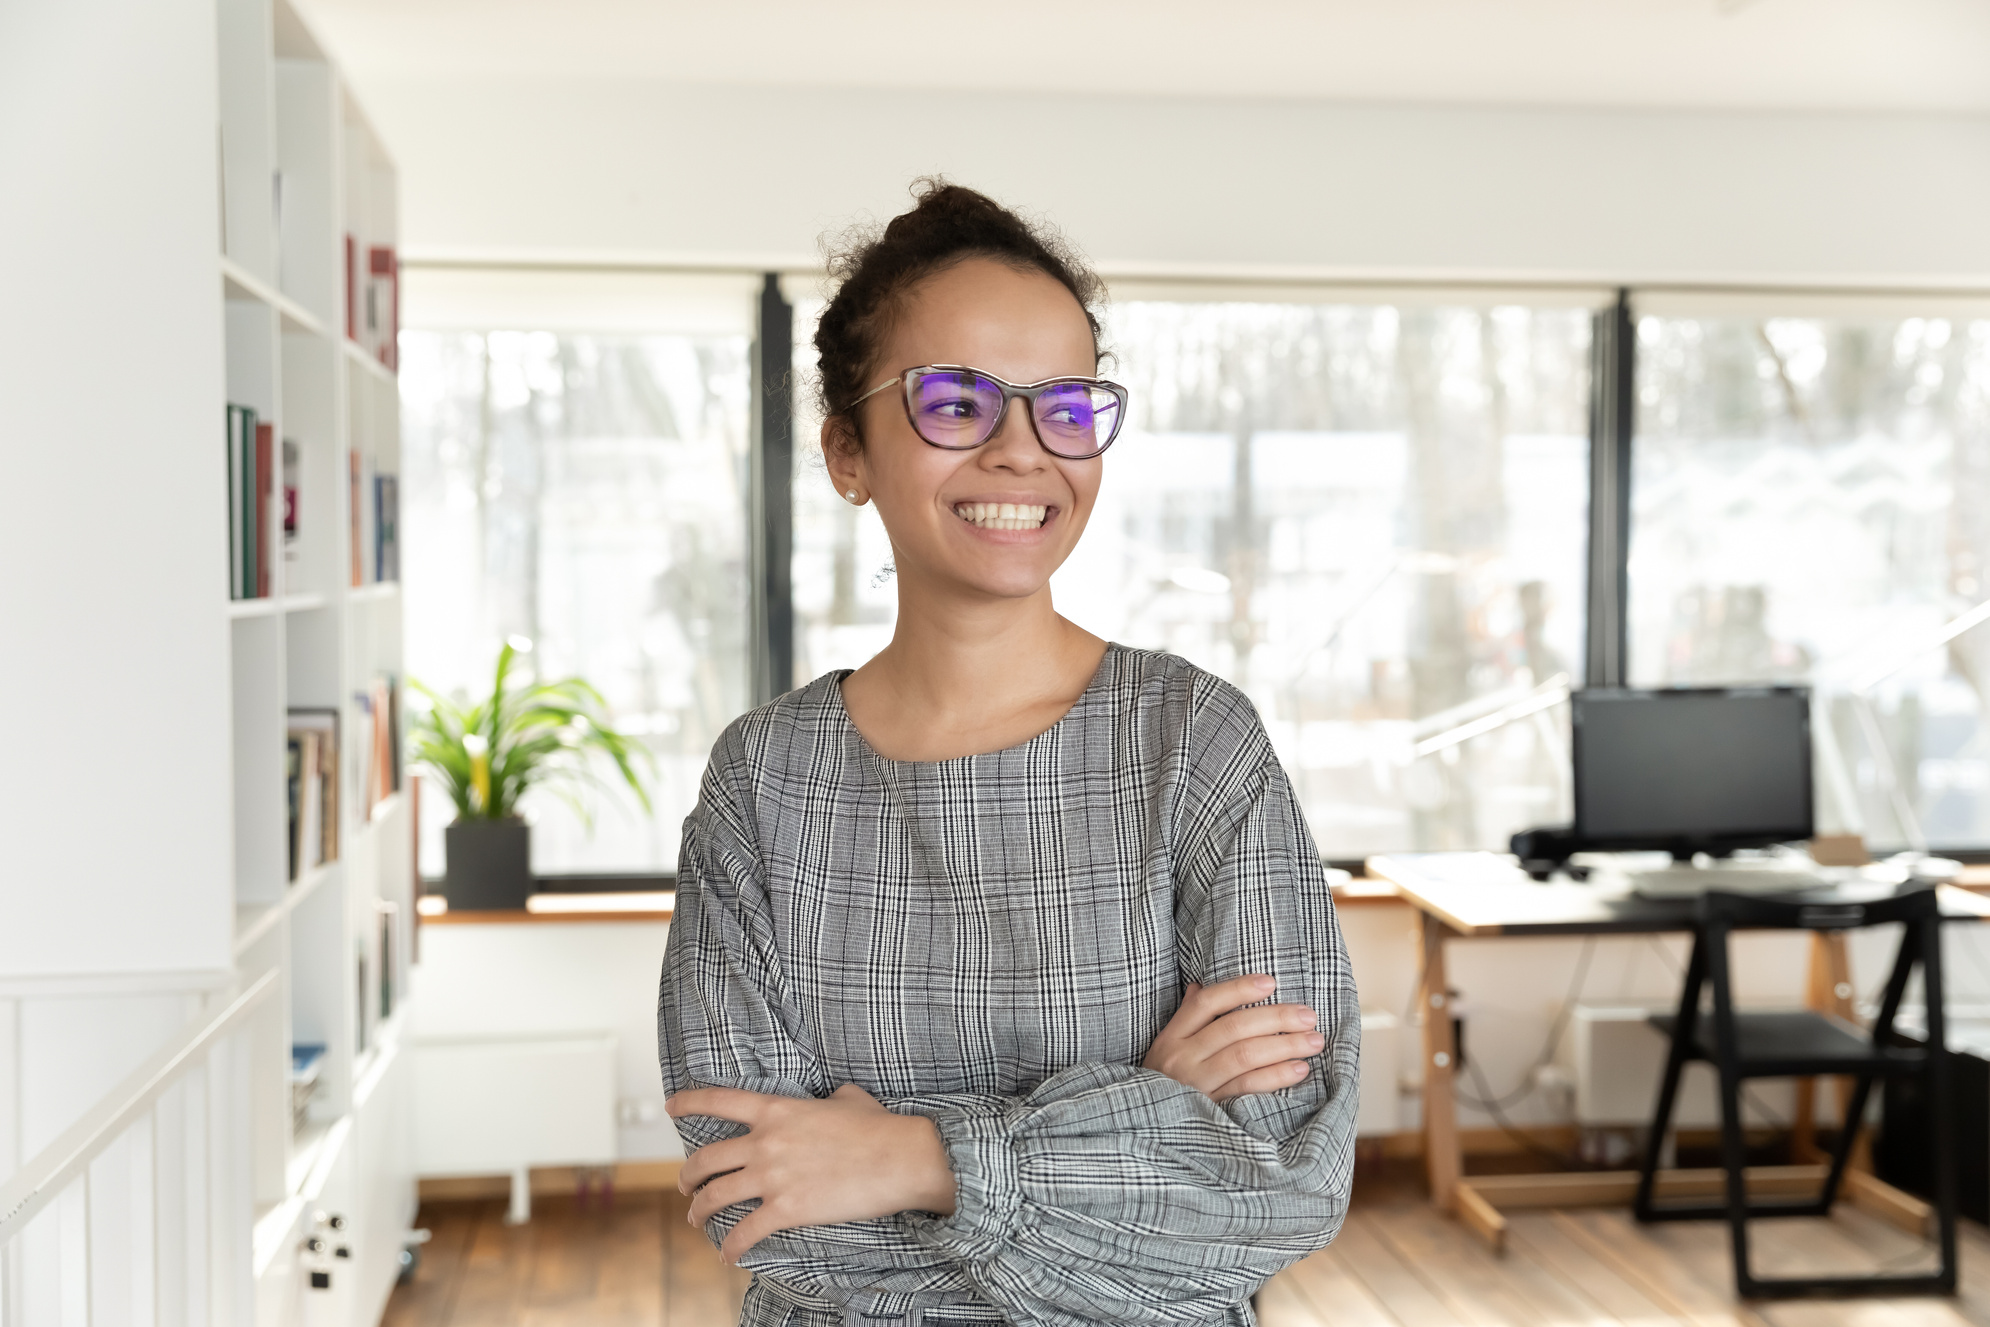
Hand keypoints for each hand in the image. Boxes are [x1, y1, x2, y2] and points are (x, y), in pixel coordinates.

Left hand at [669, 1084, 956, 1263]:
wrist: (900, 1158)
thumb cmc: (880, 1128)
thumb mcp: (848, 1097)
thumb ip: (827, 1097)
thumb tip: (831, 1097)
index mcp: (777, 1110)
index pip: (718, 1101)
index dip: (688, 1103)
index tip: (670, 1107)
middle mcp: (765, 1142)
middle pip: (706, 1159)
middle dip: (688, 1175)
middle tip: (685, 1185)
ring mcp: (773, 1176)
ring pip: (715, 1196)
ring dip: (699, 1210)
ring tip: (696, 1218)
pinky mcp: (786, 1209)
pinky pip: (745, 1232)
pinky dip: (730, 1247)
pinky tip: (727, 1255)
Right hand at [1142, 974, 1321, 1101]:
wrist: (1140, 1135)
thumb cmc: (1162, 1085)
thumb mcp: (1165, 1050)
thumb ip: (1186, 1019)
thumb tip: (1199, 986)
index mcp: (1171, 1037)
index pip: (1206, 1003)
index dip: (1239, 989)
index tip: (1271, 982)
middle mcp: (1181, 1058)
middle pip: (1233, 1028)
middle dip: (1276, 1018)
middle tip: (1308, 1016)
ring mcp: (1195, 1085)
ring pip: (1244, 1056)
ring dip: (1285, 1046)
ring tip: (1313, 1041)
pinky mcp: (1210, 1110)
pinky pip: (1248, 1088)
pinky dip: (1277, 1076)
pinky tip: (1300, 1070)